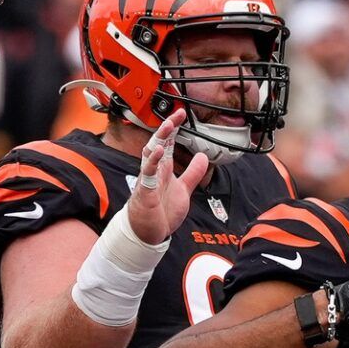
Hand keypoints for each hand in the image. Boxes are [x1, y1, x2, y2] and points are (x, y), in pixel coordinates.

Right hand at [127, 110, 209, 243]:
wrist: (148, 233)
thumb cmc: (162, 212)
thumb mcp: (184, 189)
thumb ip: (193, 173)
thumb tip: (203, 156)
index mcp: (164, 168)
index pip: (168, 143)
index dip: (174, 128)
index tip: (181, 114)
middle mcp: (155, 170)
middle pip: (158, 143)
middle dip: (167, 128)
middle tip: (176, 114)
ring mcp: (149, 179)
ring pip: (151, 153)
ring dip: (160, 139)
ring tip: (169, 126)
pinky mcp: (146, 191)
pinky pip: (147, 173)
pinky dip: (152, 161)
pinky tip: (157, 151)